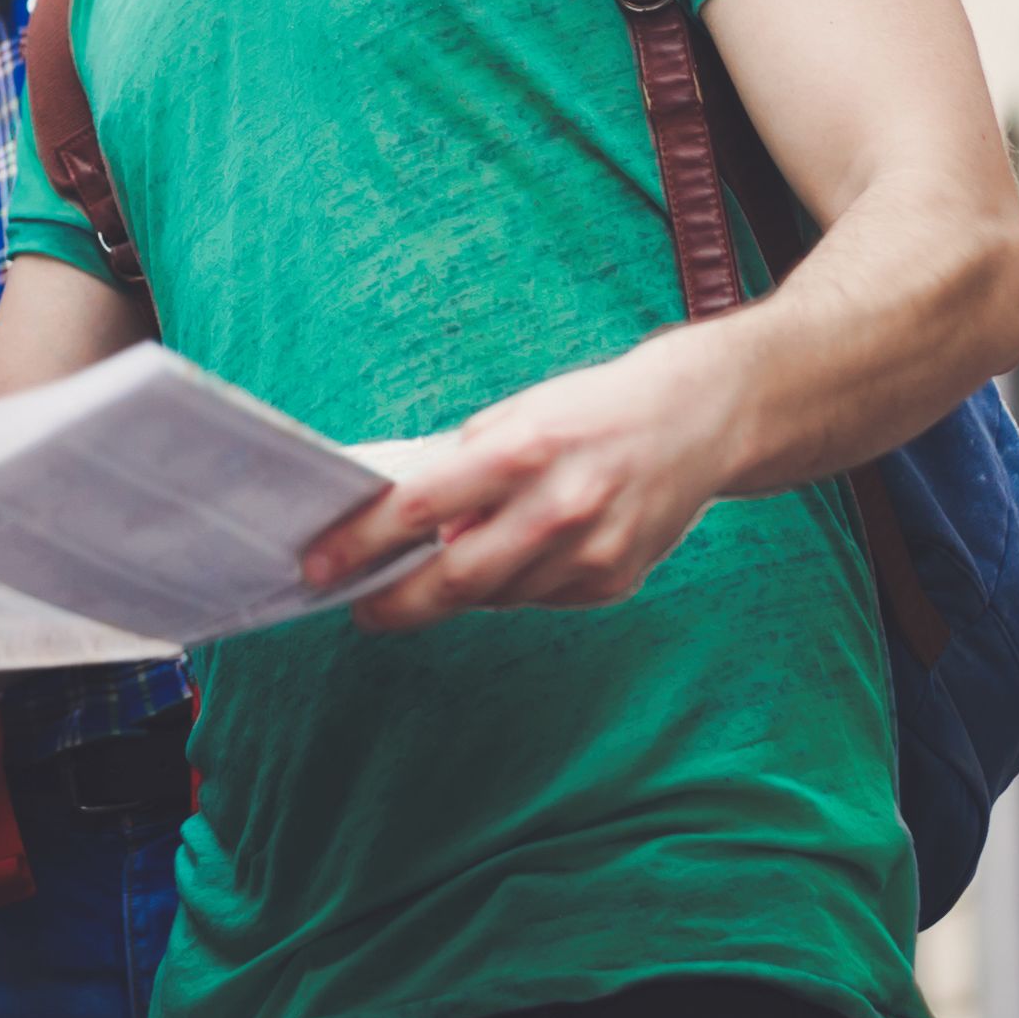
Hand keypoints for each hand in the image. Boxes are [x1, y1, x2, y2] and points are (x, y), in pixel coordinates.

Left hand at [294, 326, 756, 631]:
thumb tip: (399, 524)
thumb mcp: (517, 416)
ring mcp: (591, 553)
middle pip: (453, 581)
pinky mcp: (614, 582)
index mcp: (523, 451)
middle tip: (361, 607)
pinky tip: (521, 553)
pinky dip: (515, 584)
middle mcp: (558, 508)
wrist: (700, 418)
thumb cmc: (593, 410)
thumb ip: (461, 469)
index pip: (418, 508)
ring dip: (458, 590)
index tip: (318, 564)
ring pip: (495, 597)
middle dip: (394, 602)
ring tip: (441, 568)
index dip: (360, 542)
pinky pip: (539, 599)